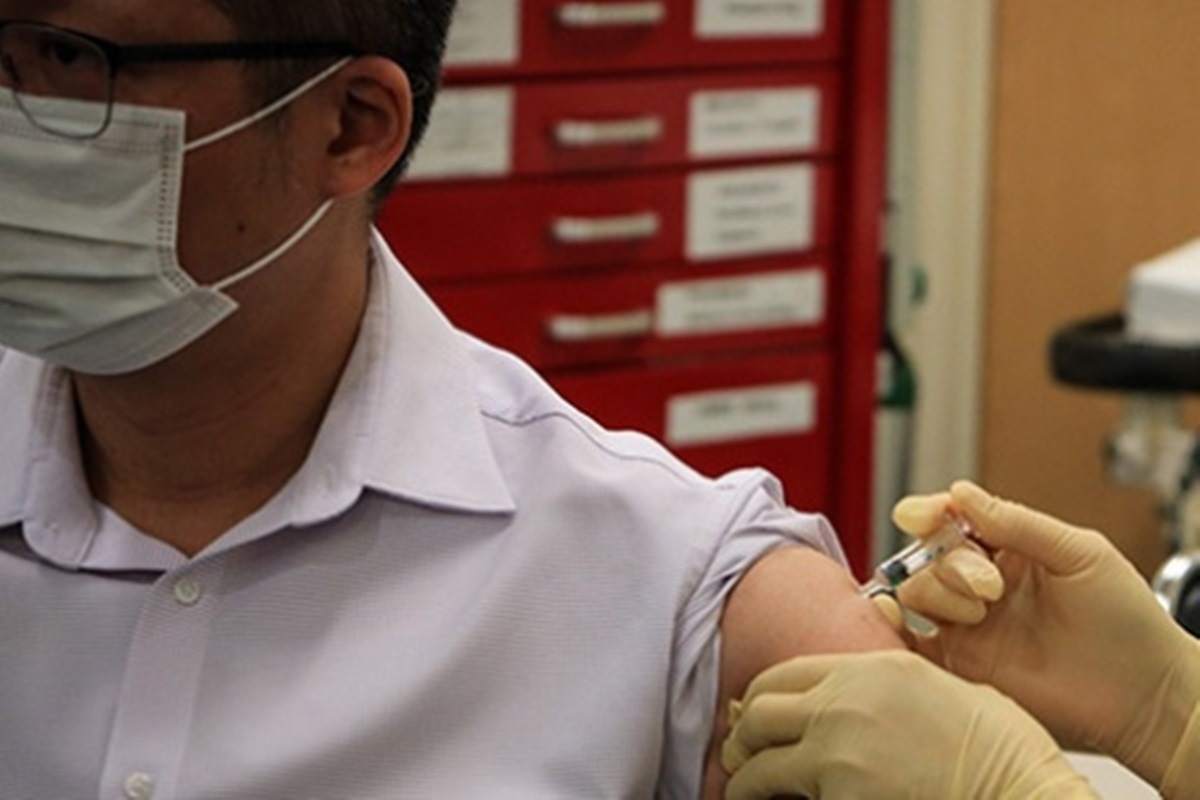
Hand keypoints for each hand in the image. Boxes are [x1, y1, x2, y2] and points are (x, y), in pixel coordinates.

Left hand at [721, 650, 1097, 798]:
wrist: (1025, 796)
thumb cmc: (1005, 752)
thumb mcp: (944, 690)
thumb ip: (888, 689)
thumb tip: (853, 702)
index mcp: (871, 669)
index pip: (784, 674)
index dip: (760, 697)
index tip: (753, 716)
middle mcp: (845, 704)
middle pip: (759, 713)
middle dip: (742, 738)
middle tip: (738, 756)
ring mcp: (839, 752)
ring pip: (760, 764)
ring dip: (745, 779)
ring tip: (743, 790)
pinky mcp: (841, 795)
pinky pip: (790, 799)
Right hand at [895, 481, 1199, 787]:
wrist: (1143, 695)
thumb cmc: (1127, 621)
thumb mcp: (1079, 553)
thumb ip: (1017, 523)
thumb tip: (960, 492)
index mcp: (1011, 548)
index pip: (953, 519)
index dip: (930, 513)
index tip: (923, 517)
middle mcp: (984, 583)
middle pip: (930, 554)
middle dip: (952, 563)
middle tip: (991, 587)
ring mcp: (971, 623)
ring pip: (917, 592)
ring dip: (939, 595)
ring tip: (981, 615)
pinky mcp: (962, 664)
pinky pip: (911, 642)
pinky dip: (894, 628)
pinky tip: (898, 620)